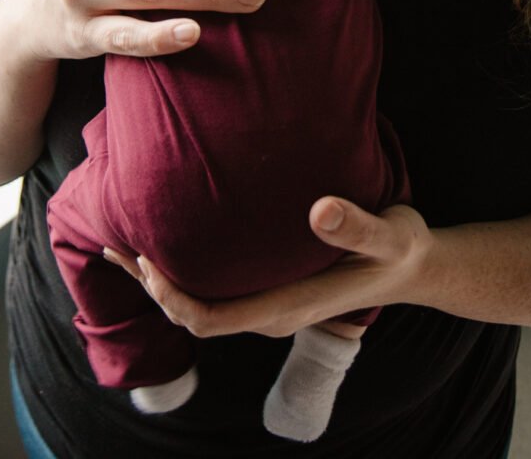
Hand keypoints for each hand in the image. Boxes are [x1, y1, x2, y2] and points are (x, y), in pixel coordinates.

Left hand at [104, 197, 432, 338]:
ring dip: (160, 280)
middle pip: (193, 314)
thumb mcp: (389, 234)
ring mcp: (269, 302)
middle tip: (115, 245)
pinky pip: (216, 288)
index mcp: (286, 307)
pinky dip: (184, 270)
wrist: (415, 267)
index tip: (146, 259)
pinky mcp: (271, 286)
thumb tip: (319, 210)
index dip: (171, 296)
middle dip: (150, 287)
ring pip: (200, 303)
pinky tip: (174, 240)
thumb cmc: (401, 250)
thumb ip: (357, 224)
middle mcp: (270, 312)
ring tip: (124, 245)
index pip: (211, 319)